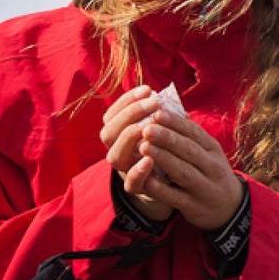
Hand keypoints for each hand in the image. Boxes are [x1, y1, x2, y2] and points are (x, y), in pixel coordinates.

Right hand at [100, 87, 172, 224]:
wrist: (170, 185)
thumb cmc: (165, 149)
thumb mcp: (162, 130)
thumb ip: (161, 116)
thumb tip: (168, 99)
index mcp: (120, 135)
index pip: (112, 115)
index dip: (127, 100)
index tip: (147, 89)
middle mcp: (118, 152)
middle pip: (108, 133)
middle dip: (130, 114)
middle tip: (153, 102)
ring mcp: (125, 171)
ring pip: (115, 156)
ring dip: (131, 138)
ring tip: (150, 126)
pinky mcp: (137, 189)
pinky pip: (131, 182)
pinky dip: (138, 170)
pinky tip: (149, 159)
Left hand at [136, 107, 244, 233]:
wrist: (229, 208)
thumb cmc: (210, 172)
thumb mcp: (208, 153)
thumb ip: (190, 135)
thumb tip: (168, 108)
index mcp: (213, 150)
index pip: (195, 132)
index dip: (176, 123)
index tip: (158, 113)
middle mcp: (212, 167)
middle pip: (189, 150)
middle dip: (167, 138)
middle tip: (147, 128)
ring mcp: (204, 188)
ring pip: (183, 172)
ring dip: (163, 159)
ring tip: (144, 147)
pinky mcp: (194, 206)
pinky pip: (176, 197)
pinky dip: (161, 189)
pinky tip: (147, 179)